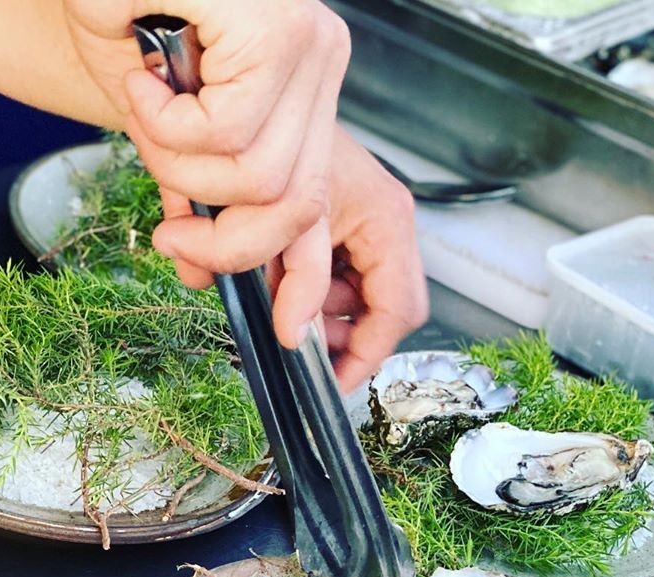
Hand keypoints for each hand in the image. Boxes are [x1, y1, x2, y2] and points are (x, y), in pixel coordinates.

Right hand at [63, 0, 350, 346]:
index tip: (223, 291)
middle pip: (296, 206)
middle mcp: (321, 61)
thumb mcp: (164, 115)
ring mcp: (309, 44)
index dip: (272, 267)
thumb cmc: (119, 10)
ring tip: (148, 112)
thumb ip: (193, 181)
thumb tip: (196, 257)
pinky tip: (145, 81)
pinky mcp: (279, 31)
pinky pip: (225, 137)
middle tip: (169, 230)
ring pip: (257, 180)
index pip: (314, 205)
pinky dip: (164, 126)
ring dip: (180, 169)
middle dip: (223, 242)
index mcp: (304, 85)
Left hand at [274, 127, 429, 390]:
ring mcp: (364, 233)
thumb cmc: (281, 149)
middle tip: (300, 344)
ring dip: (316, 316)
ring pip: (352, 304)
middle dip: (340, 336)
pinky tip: (274, 282)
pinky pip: (331, 284)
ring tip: (278, 300)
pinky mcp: (339, 235)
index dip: (365, 357)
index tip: (331, 385)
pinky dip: (302, 295)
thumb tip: (297, 341)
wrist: (255, 113)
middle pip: (380, 313)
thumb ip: (297, 282)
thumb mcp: (290, 223)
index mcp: (388, 223)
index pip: (397, 312)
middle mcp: (385, 229)